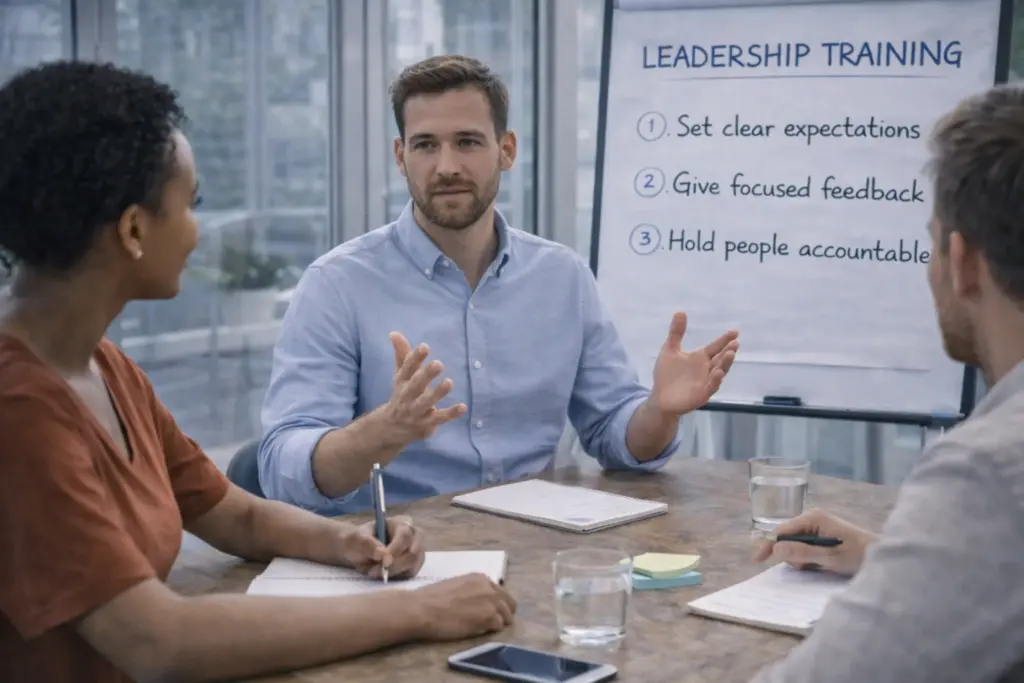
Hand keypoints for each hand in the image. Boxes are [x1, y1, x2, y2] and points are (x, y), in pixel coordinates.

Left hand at [338, 515, 425, 579]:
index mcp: (400, 523)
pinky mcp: (413, 566)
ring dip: (393, 572)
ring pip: (412, 565)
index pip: (405, 535)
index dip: (396, 549)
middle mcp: (412, 536)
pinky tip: (381, 575)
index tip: (384, 562)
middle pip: (413, 552)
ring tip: (373, 572)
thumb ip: (368, 544)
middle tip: (376, 571)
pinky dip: (395, 577)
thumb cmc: (357, 541)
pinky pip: (409, 574)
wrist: (354, 553)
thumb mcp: (357, 538)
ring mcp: (415, 551)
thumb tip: (382, 555)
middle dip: (395, 565)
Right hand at [381, 332, 467, 443]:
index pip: (407, 368)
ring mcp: (416, 411)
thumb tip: (394, 333)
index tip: (425, 346)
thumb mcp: (401, 376)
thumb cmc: (402, 395)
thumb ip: (402, 354)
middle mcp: (407, 396)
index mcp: (401, 382)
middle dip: (426, 375)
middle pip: (416, 385)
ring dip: (437, 393)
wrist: (391, 428)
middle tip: (438, 364)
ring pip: (426, 402)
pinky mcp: (426, 424)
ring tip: (449, 382)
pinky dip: (451, 413)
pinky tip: (463, 407)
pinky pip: (439, 418)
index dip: (414, 357)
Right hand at [410, 574, 516, 640]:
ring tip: (483, 629)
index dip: (497, 604)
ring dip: (498, 623)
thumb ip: (471, 591)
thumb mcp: (456, 586)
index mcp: (480, 578)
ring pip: (507, 617)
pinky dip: (491, 631)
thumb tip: (477, 601)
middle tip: (493, 624)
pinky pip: (498, 627)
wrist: (423, 608)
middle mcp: (489, 587)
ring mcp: (491, 602)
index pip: (500, 592)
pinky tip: (477, 631)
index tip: (491, 612)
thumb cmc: (430, 599)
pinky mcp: (489, 617)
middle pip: (509, 603)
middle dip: (504, 614)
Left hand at [649, 312, 738, 415]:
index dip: (725, 339)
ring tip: (730, 354)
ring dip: (725, 364)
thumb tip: (680, 311)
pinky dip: (715, 380)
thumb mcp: (670, 350)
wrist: (660, 396)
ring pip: (719, 372)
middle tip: (735, 342)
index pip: (716, 347)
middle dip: (728, 351)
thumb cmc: (666, 374)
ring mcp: (705, 382)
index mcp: (701, 358)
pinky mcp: (701, 395)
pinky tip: (718, 372)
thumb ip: (676, 332)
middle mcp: (707, 369)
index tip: (735, 332)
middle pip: (721, 359)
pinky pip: (711, 387)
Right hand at [752, 508, 877, 576]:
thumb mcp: (830, 557)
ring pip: (794, 544)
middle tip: (808, 567)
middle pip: (786, 537)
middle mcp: (812, 518)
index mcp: (813, 518)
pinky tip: (821, 562)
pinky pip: (804, 547)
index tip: (758, 560)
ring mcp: (817, 526)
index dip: (768, 544)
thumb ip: (803, 552)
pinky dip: (807, 558)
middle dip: (792, 554)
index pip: (782, 530)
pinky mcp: (821, 535)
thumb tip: (776, 548)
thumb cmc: (859, 555)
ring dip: (801, 558)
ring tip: (819, 565)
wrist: (882, 557)